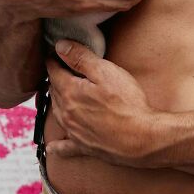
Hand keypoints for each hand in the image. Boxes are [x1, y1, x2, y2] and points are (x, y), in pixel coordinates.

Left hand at [45, 40, 161, 165]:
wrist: (141, 138)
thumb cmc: (126, 103)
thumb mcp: (105, 72)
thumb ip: (81, 58)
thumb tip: (59, 46)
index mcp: (70, 92)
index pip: (54, 72)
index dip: (54, 60)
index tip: (54, 53)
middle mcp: (66, 113)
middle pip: (54, 91)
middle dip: (55, 78)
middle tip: (59, 68)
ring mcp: (74, 131)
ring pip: (57, 113)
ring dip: (56, 101)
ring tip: (58, 93)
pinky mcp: (84, 146)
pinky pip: (64, 147)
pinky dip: (57, 146)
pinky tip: (52, 147)